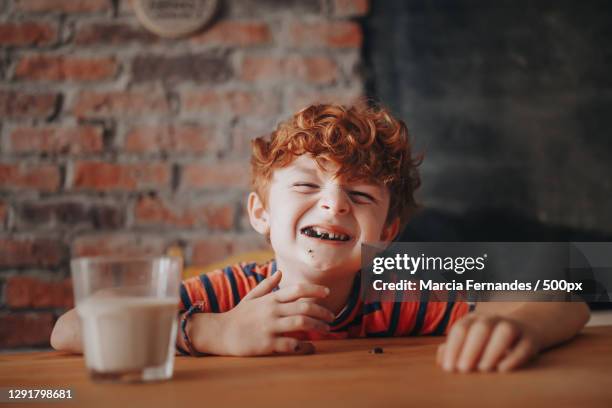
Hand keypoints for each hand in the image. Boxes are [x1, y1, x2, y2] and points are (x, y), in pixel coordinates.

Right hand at [199, 270, 334, 355]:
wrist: (220, 333)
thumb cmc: (238, 315)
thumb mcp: (251, 297)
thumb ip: (267, 285)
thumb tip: (280, 272)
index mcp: (270, 299)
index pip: (297, 290)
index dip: (315, 290)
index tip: (328, 293)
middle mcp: (272, 310)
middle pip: (304, 307)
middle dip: (322, 311)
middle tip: (332, 316)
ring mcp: (269, 327)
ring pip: (301, 323)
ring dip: (317, 326)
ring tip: (326, 329)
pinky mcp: (266, 344)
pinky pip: (290, 344)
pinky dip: (303, 346)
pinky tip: (310, 347)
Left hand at [436, 313, 540, 372]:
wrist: (522, 329)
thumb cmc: (486, 341)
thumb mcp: (469, 342)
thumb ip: (453, 350)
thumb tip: (442, 361)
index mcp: (473, 319)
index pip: (461, 329)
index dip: (454, 348)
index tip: (449, 368)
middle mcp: (492, 319)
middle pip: (481, 328)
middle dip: (470, 349)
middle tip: (463, 370)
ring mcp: (513, 326)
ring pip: (504, 332)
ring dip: (493, 350)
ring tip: (483, 369)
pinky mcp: (530, 339)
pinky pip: (524, 345)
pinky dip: (514, 358)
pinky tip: (503, 369)